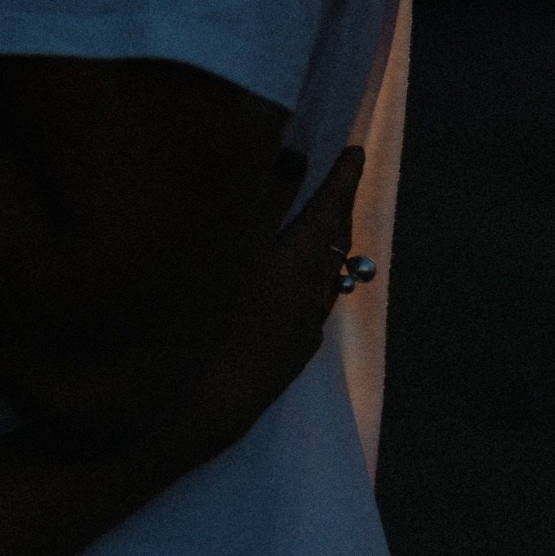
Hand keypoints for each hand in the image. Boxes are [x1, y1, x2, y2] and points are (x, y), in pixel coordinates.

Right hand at [169, 145, 366, 465]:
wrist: (199, 404)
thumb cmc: (206, 313)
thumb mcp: (229, 243)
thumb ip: (260, 199)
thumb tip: (291, 157)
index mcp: (299, 263)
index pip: (330, 210)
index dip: (342, 179)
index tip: (355, 151)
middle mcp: (310, 296)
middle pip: (335, 244)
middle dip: (339, 209)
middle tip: (343, 181)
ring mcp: (301, 330)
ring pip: (326, 278)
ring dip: (327, 246)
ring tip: (324, 227)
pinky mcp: (287, 356)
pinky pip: (312, 305)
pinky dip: (312, 279)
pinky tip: (298, 284)